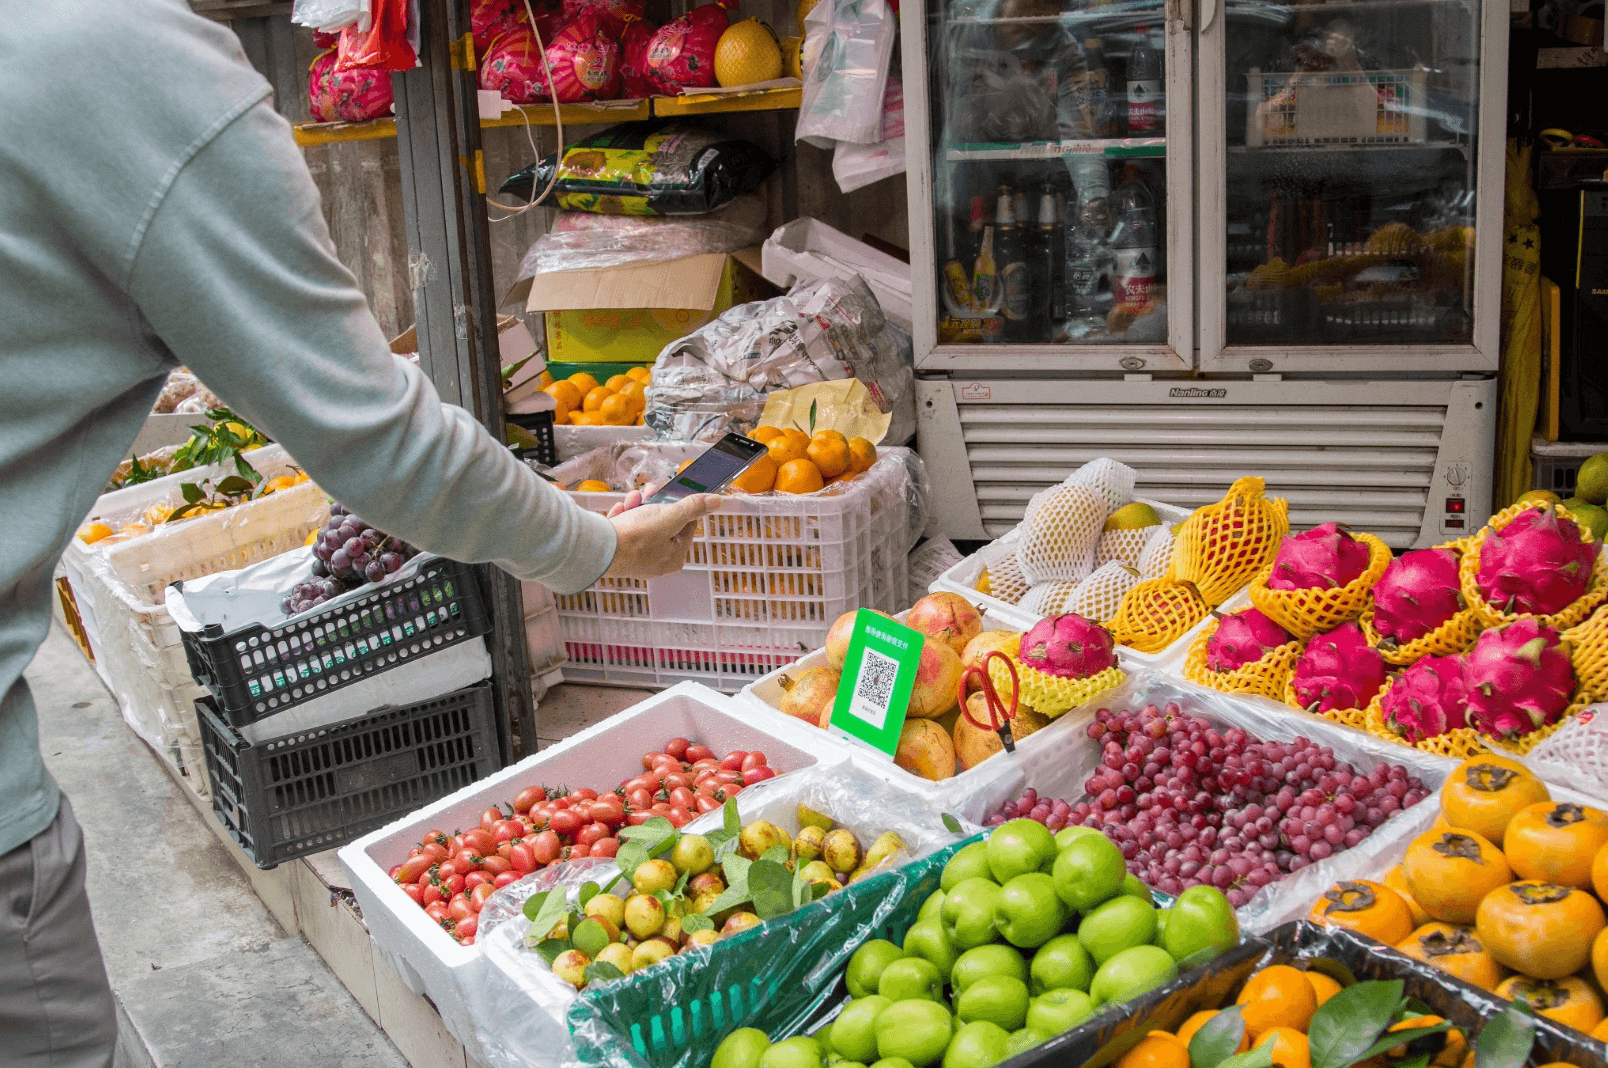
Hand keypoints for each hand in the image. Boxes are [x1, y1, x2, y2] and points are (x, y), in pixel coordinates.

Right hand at [605, 491, 721, 579]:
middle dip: (653, 503)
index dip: (679, 505)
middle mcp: (657, 561)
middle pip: (663, 522)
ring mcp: (636, 558)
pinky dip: (623, 517)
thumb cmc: (636, 537)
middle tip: (648, 493)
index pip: (686, 525)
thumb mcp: (671, 516)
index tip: (670, 493)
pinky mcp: (618, 553)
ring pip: (643, 523)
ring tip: (630, 502)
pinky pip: (625, 529)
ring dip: (637, 506)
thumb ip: (694, 507)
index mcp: (675, 557)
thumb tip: (716, 501)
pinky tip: (618, 512)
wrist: (598, 547)